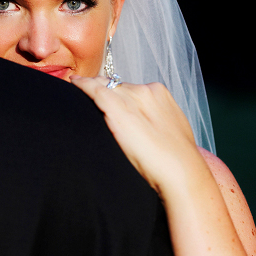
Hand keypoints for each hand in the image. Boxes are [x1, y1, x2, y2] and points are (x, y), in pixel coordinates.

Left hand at [70, 76, 202, 194]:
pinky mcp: (117, 108)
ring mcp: (131, 98)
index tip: (107, 97)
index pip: (132, 88)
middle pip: (117, 85)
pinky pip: (95, 90)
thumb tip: (146, 126)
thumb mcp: (171, 129)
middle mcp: (146, 90)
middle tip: (88, 95)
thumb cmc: (177, 159)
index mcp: (161, 94)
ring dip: (92, 88)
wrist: (181, 171)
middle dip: (104, 90)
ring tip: (78, 89)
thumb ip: (157, 120)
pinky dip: (83, 86)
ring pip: (105, 86)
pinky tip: (75, 84)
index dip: (117, 92)